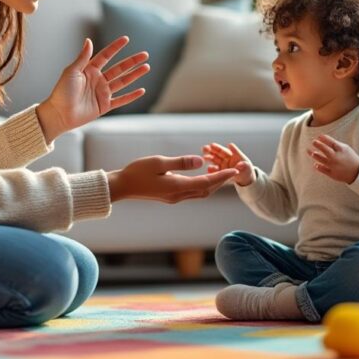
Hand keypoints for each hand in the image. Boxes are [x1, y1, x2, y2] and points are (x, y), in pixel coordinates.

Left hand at [37, 36, 148, 141]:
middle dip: (132, 61)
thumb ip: (83, 58)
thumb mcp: (71, 72)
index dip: (116, 47)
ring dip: (135, 75)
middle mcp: (98, 80)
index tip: (126, 39)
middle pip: (119, 68)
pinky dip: (131, 96)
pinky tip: (141, 90)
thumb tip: (89, 40)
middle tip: (145, 55)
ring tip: (147, 67)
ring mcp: (102, 93)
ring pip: (123, 82)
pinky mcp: (104, 105)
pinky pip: (121, 100)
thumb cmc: (62, 92)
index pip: (106, 56)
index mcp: (89, 70)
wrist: (59, 113)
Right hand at [107, 155, 237, 203]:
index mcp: (177, 187)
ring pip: (200, 192)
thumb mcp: (159, 162)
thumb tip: (201, 161)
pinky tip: (204, 175)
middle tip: (235, 170)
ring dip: (213, 183)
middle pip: (207, 190)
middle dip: (222, 181)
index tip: (235, 170)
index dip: (222, 176)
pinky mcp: (170, 196)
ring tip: (224, 172)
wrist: (122, 186)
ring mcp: (174, 197)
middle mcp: (178, 195)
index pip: (206, 183)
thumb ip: (181, 162)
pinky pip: (192, 191)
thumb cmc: (138, 172)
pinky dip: (202, 184)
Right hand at [202, 142, 255, 185]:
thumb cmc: (246, 171)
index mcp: (233, 155)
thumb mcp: (247, 168)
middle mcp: (226, 158)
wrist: (244, 179)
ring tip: (204, 157)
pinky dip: (211, 169)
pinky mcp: (218, 172)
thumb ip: (245, 166)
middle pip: (218, 153)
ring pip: (214, 159)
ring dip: (209, 157)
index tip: (212, 145)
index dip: (218, 148)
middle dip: (211, 150)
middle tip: (204, 148)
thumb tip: (242, 164)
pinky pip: (214, 170)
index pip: (226, 151)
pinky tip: (208, 169)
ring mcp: (222, 165)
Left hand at [307, 134, 358, 183]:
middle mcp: (337, 157)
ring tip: (312, 153)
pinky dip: (318, 166)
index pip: (331, 142)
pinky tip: (316, 164)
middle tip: (313, 142)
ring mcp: (334, 166)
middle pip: (325, 150)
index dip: (324, 138)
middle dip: (318, 145)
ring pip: (321, 159)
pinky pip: (322, 169)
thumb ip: (334, 144)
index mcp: (342, 150)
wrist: (357, 172)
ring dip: (315, 155)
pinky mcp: (332, 174)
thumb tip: (321, 138)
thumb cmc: (349, 157)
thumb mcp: (345, 148)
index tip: (319, 136)